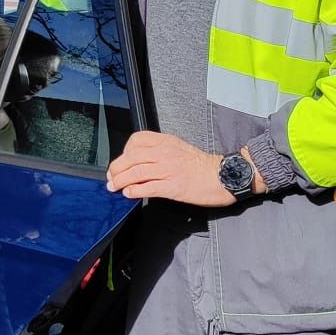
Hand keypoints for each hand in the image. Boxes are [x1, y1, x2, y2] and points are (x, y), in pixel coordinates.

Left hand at [106, 131, 235, 206]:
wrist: (224, 176)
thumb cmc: (203, 165)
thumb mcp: (180, 149)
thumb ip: (161, 152)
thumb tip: (141, 162)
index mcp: (166, 142)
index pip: (136, 140)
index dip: (124, 152)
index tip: (121, 162)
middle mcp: (165, 153)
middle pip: (131, 157)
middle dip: (116, 168)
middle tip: (111, 177)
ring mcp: (168, 169)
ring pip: (135, 173)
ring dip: (120, 181)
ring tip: (114, 187)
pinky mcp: (173, 186)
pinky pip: (147, 188)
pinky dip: (134, 191)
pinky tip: (129, 194)